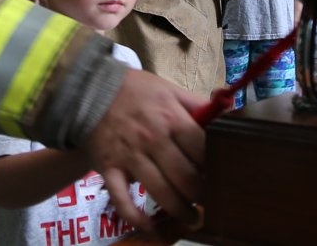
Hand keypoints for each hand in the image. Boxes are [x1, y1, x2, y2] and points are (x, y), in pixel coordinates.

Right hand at [86, 69, 206, 229]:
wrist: (89, 89)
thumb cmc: (135, 90)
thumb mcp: (168, 89)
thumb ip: (196, 104)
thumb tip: (228, 110)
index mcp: (171, 118)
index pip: (202, 150)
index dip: (214, 166)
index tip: (220, 176)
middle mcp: (153, 139)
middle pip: (186, 177)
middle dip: (202, 195)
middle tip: (208, 201)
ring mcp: (130, 156)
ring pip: (161, 193)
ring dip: (181, 211)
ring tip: (192, 219)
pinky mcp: (109, 169)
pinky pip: (122, 200)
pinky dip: (136, 217)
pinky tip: (150, 227)